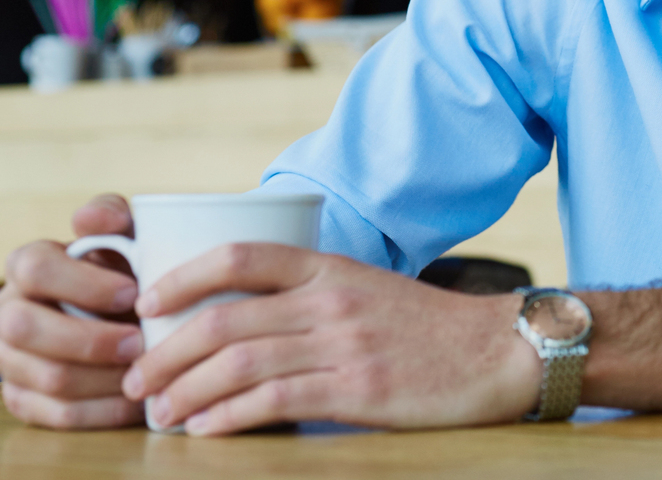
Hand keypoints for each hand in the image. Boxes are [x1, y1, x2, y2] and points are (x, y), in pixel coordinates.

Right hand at [0, 195, 146, 429]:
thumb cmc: (126, 268)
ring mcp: (10, 359)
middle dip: (88, 339)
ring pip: (45, 377)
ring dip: (102, 379)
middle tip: (140, 343)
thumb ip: (112, 217)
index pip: (34, 268)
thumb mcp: (125, 234)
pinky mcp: (25, 398)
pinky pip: (56, 414)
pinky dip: (101, 411)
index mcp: (29, 265)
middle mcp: (8, 312)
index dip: (82, 283)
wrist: (126, 313)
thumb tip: (92, 219)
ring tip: (147, 373)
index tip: (133, 293)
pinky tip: (136, 403)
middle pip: (24, 329)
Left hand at [120, 245, 543, 434]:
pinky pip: (274, 402)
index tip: (146, 305)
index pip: (242, 256)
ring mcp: (345, 346)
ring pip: (238, 363)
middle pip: (223, 319)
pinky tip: (206, 430)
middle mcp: (332, 301)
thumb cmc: (429, 329)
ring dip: (185, 392)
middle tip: (136, 380)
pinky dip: (227, 418)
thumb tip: (236, 324)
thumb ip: (310, 298)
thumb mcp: (367, 292)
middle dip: (163, 353)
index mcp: (332, 269)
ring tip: (160, 413)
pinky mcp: (359, 391)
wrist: (499, 352)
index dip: (182, 277)